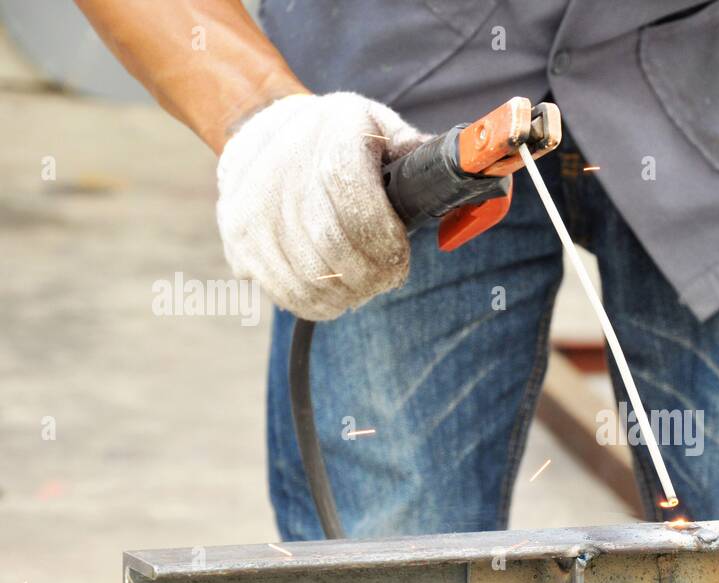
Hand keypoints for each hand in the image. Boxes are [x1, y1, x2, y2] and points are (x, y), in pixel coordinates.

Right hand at [215, 92, 425, 321]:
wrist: (261, 127)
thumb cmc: (335, 133)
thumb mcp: (377, 124)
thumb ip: (416, 153)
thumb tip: (461, 174)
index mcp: (331, 135)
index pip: (356, 202)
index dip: (384, 241)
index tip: (400, 258)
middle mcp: (284, 170)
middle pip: (334, 245)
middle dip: (371, 274)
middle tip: (388, 279)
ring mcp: (254, 208)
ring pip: (308, 276)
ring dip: (347, 293)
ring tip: (364, 287)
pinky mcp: (239, 239)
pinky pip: (283, 290)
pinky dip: (316, 304)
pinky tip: (336, 295)